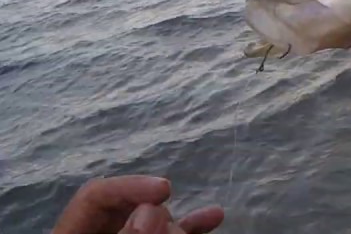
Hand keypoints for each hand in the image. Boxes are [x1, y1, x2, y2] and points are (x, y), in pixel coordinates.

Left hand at [50, 176, 222, 233]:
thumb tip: (152, 209)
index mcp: (72, 232)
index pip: (96, 194)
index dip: (130, 186)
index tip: (165, 189)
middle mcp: (101, 231)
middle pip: (129, 206)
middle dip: (157, 212)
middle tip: (170, 228)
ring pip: (155, 221)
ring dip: (177, 223)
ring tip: (193, 227)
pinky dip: (190, 228)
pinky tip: (214, 216)